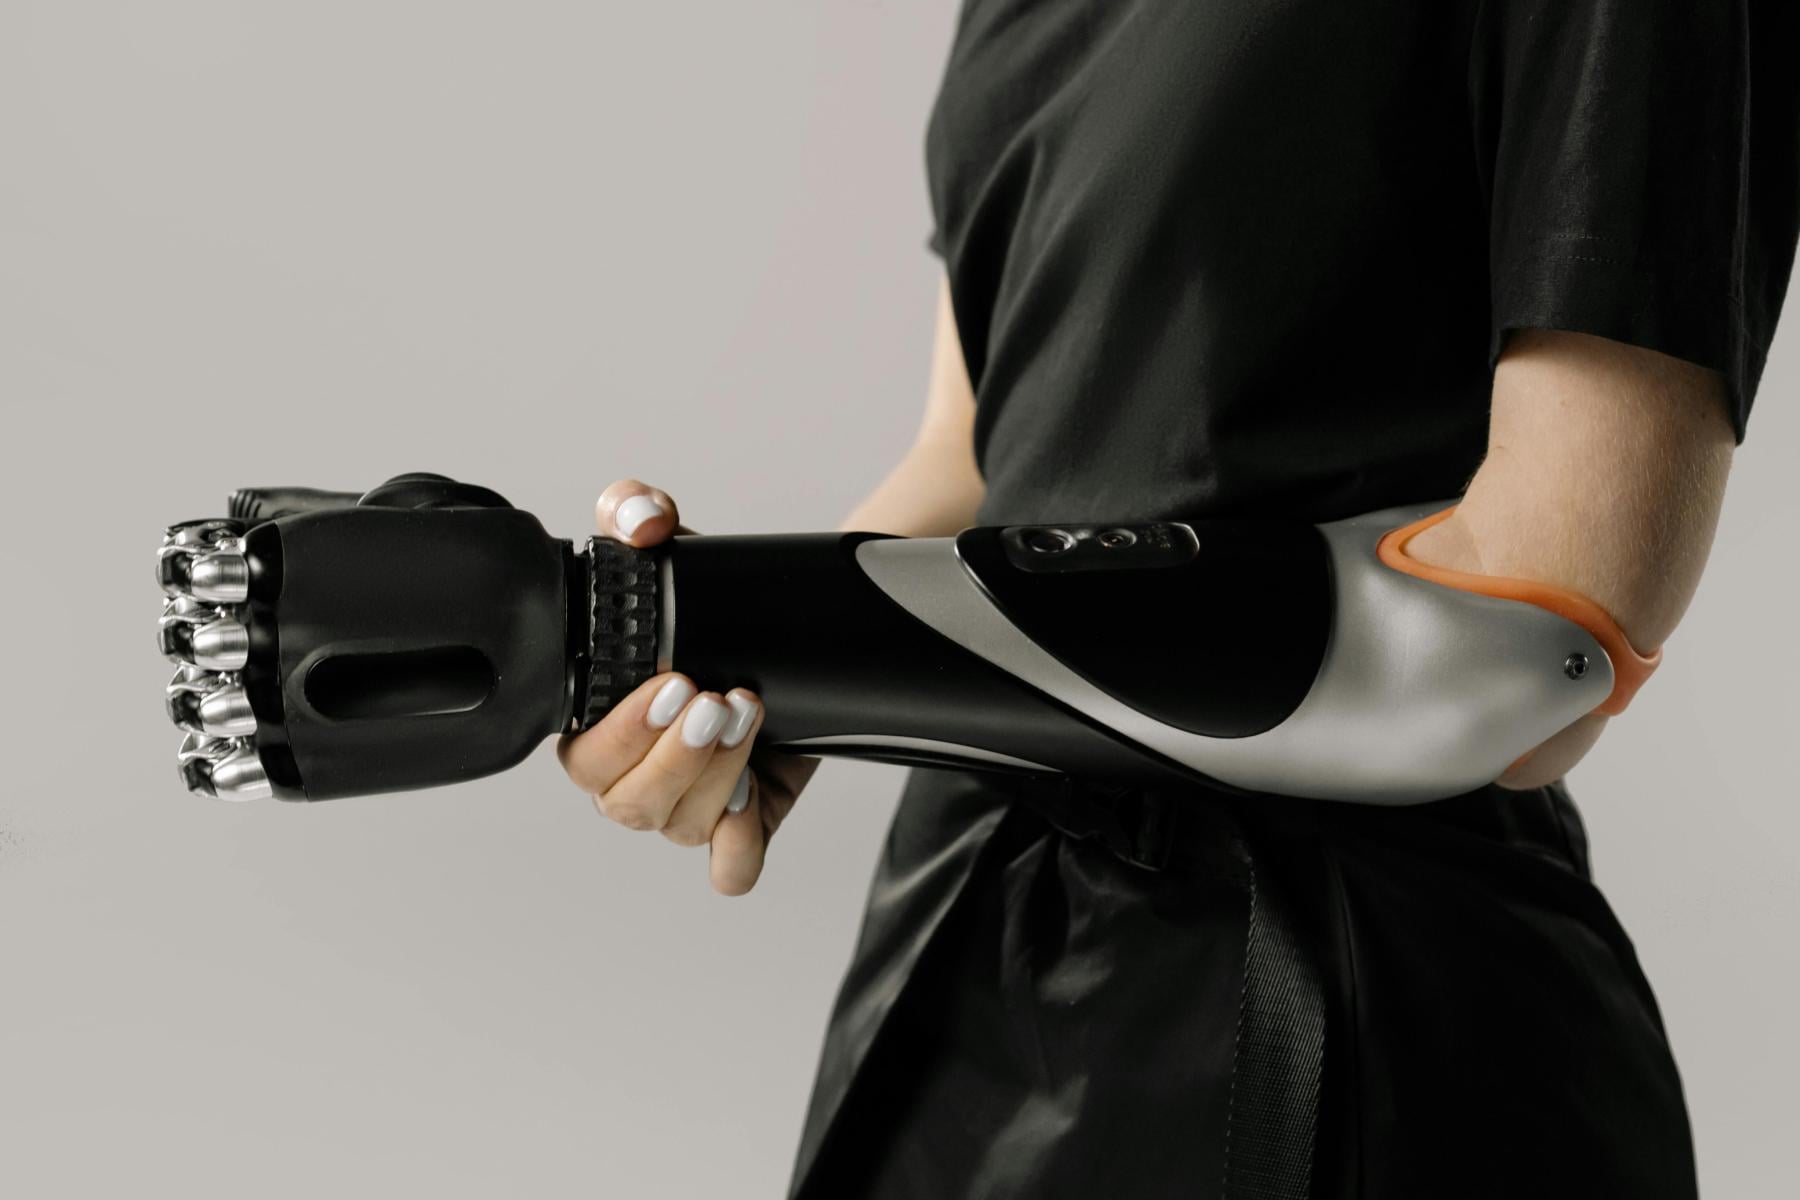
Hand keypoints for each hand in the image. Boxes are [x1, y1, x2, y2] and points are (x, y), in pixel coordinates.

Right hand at [556, 480, 820, 893]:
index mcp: (600, 727)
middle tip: (715, 696)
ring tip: (749, 709)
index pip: (584, 759)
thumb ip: (637, 510)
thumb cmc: (709, 606)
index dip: (623, 732)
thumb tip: (641, 521)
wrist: (787, 635)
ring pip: (681, 827)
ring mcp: (689, 805)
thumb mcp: (673, 550)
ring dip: (717, 773)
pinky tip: (751, 797)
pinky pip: (730, 868)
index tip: (672, 680)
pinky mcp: (744, 822)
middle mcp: (636, 776)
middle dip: (675, 754)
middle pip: (628, 803)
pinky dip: (737, 847)